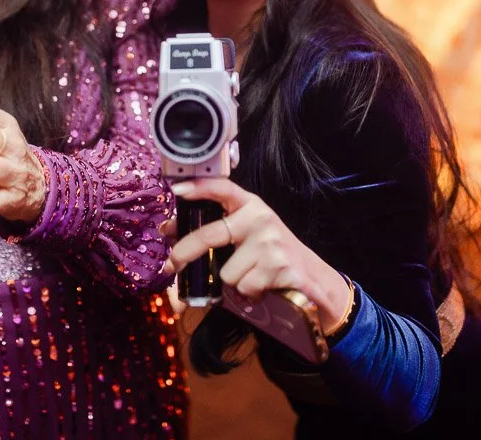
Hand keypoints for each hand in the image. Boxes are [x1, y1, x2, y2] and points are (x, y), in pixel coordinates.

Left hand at [162, 178, 351, 328]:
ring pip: (226, 272)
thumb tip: (168, 231)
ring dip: (234, 282)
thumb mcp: (244, 235)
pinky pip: (243, 288)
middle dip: (184, 252)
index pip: (223, 188)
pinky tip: (263, 286)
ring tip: (252, 276)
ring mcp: (270, 241)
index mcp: (250, 205)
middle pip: (210, 235)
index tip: (177, 190)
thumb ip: (212, 230)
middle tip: (171, 265)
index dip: (199, 187)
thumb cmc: (270, 254)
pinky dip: (249, 294)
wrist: (313, 276)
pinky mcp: (278, 266)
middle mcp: (260, 218)